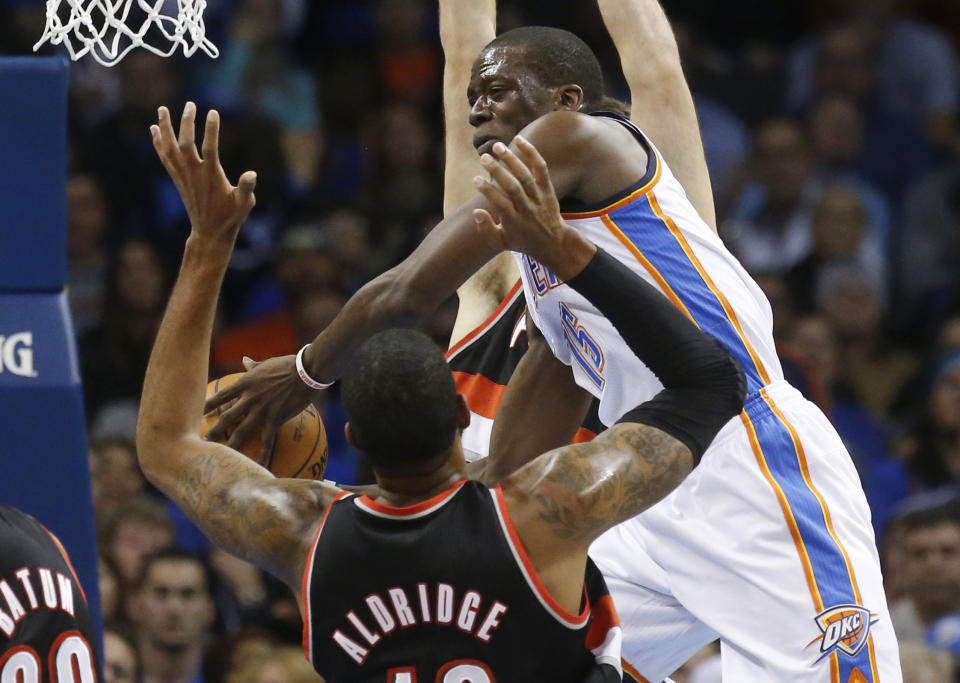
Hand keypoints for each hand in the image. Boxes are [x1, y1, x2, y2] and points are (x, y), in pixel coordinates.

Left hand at [151, 103, 256, 243]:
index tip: (213, 112)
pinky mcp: (177, 178)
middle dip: (187, 122)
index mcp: (212, 176)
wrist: (209, 232)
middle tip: (191, 104)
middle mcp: (194, 173)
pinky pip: (164, 157)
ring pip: (170, 148)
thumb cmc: (230, 216)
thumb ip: (246, 188)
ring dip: (165, 128)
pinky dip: (158, 142)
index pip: (210, 148)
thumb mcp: (244, 203)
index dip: (211, 130)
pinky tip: (154, 129)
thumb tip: (252, 174)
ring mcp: (183, 175)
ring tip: (162, 108)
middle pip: (186, 143)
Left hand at [203, 354, 315, 462]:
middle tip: (201, 442)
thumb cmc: (288, 364)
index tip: (196, 413)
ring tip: (221, 456)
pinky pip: (267, 441)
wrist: (306, 371)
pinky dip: (263, 455)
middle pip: (226, 417)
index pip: (221, 396)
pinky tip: (261, 466)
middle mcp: (249, 399)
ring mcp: (261, 410)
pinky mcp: (275, 419)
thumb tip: (244, 361)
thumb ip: (253, 366)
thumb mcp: (267, 363)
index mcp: (245, 384)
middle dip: (213, 430)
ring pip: (241, 431)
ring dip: (230, 444)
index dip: (207, 405)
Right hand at [472, 135, 595, 280]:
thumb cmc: (522, 241)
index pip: (500, 204)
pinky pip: (541, 169)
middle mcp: (528, 209)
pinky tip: (519, 139)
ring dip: (512, 159)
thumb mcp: (502, 242)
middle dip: (498, 171)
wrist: (553, 242)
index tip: (475, 179)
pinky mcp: (548, 189)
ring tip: (497, 146)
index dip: (488, 190)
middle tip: (484, 157)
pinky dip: (532, 153)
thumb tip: (475, 211)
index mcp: (514, 222)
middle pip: (513, 187)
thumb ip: (486, 229)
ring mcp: (539, 198)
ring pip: (526, 176)